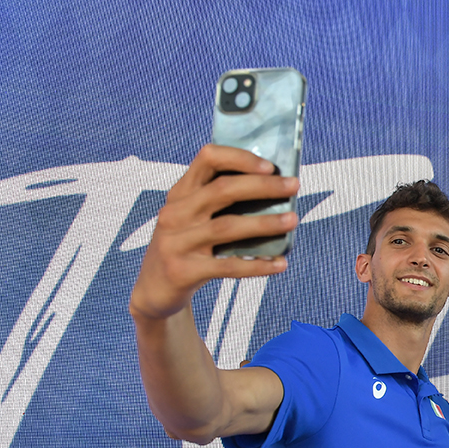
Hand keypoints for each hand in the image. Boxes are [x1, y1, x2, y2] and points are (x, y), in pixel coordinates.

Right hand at [130, 144, 298, 320]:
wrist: (155, 290)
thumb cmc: (186, 247)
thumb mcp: (192, 219)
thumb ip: (221, 204)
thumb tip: (276, 193)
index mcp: (181, 193)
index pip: (208, 159)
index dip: (240, 158)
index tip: (270, 166)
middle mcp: (175, 213)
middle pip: (223, 190)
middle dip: (263, 186)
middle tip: (293, 186)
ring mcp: (177, 242)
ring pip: (228, 227)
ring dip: (265, 223)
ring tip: (292, 220)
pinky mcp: (184, 271)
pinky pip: (228, 266)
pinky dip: (257, 265)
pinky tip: (280, 264)